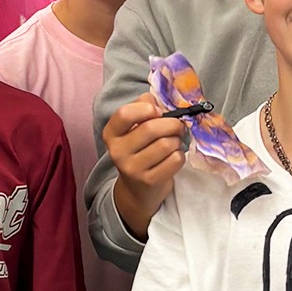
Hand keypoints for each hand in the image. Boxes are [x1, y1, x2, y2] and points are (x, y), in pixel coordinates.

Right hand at [104, 98, 185, 240]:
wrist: (137, 189)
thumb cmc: (139, 150)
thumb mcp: (133, 128)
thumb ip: (143, 107)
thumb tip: (158, 100)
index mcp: (111, 134)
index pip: (124, 114)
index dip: (146, 109)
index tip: (157, 112)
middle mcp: (118, 152)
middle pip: (152, 128)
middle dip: (172, 124)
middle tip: (178, 126)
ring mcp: (133, 169)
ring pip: (167, 144)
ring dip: (177, 140)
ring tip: (173, 143)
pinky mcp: (150, 181)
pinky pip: (175, 159)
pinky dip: (180, 155)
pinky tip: (173, 157)